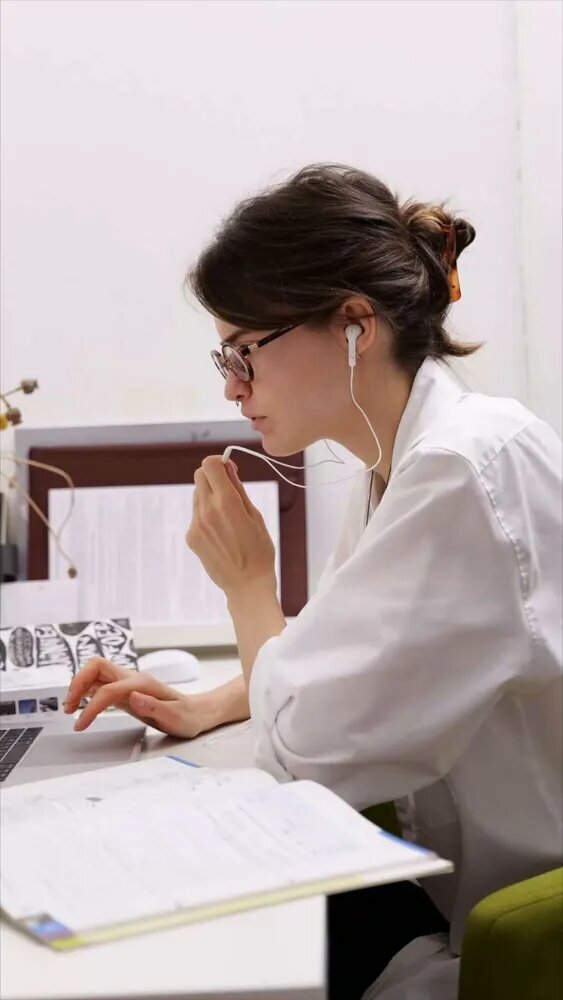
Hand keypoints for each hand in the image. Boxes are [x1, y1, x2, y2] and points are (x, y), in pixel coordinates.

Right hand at [65, 657, 217, 737]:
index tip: (81, 724)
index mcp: (143, 684)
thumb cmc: (187, 717)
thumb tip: (134, 697)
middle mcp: (133, 679)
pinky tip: (82, 705)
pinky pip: (101, 684)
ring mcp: (128, 683)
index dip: (91, 707)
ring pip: (96, 673)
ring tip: (71, 708)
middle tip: (69, 707)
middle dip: (77, 683)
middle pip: (96, 666)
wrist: (197, 713)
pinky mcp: (126, 692)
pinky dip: (87, 692)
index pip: (108, 690)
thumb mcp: (175, 717)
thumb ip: (154, 707)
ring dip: (79, 686)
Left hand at [186, 455, 276, 597]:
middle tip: (229, 490)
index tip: (229, 470)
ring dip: (210, 496)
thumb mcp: (255, 515)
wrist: (247, 585)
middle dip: (213, 477)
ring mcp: (196, 525)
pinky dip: (206, 515)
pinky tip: (221, 532)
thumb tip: (228, 467)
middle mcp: (207, 511)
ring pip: (197, 495)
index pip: (209, 465)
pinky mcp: (191, 537)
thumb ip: (238, 488)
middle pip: (200, 476)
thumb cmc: (259, 550)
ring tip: (228, 517)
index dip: (219, 463)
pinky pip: (196, 515)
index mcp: (226, 502)